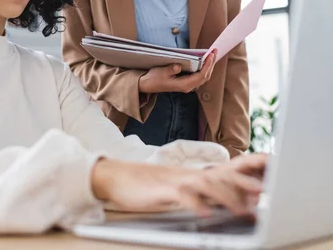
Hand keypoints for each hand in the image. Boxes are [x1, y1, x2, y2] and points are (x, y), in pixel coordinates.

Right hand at [91, 152, 266, 216]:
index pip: (225, 171)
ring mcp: (176, 180)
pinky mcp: (162, 190)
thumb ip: (202, 193)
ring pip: (205, 184)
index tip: (267, 178)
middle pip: (221, 175)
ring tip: (241, 208)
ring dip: (225, 196)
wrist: (117, 176)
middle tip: (263, 192)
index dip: (246, 173)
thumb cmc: (150, 186)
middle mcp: (189, 174)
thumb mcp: (178, 188)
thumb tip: (229, 203)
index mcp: (195, 174)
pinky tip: (204, 213)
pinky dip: (194, 204)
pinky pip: (181, 196)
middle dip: (243, 183)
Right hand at [138, 50, 215, 93]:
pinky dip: (204, 68)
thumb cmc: (155, 78)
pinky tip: (205, 61)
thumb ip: (171, 69)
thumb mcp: (161, 72)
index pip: (201, 75)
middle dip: (211, 64)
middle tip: (215, 52)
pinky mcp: (186, 82)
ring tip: (212, 55)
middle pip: (205, 76)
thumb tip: (178, 66)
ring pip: (203, 77)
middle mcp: (188, 86)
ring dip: (209, 66)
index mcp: (184, 85)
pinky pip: (199, 76)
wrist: (148, 85)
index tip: (211, 55)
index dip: (208, 65)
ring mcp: (188, 85)